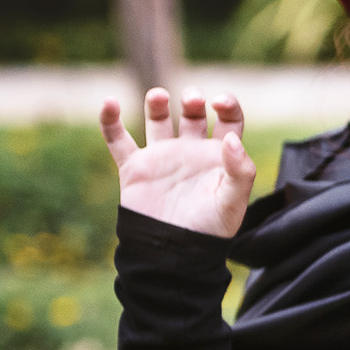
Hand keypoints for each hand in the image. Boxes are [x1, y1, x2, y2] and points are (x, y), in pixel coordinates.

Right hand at [100, 87, 256, 238]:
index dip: (228, 105)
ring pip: (158, 120)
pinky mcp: (135, 168)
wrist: (172, 254)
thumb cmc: (208, 231)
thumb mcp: (232, 202)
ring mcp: (162, 158)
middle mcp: (191, 153)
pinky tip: (109, 103)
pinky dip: (110, 120)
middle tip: (193, 100)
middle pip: (193, 115)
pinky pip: (118, 140)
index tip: (220, 102)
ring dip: (156, 103)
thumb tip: (232, 139)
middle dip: (193, 101)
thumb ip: (240, 171)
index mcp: (219, 158)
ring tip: (159, 96)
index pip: (229, 121)